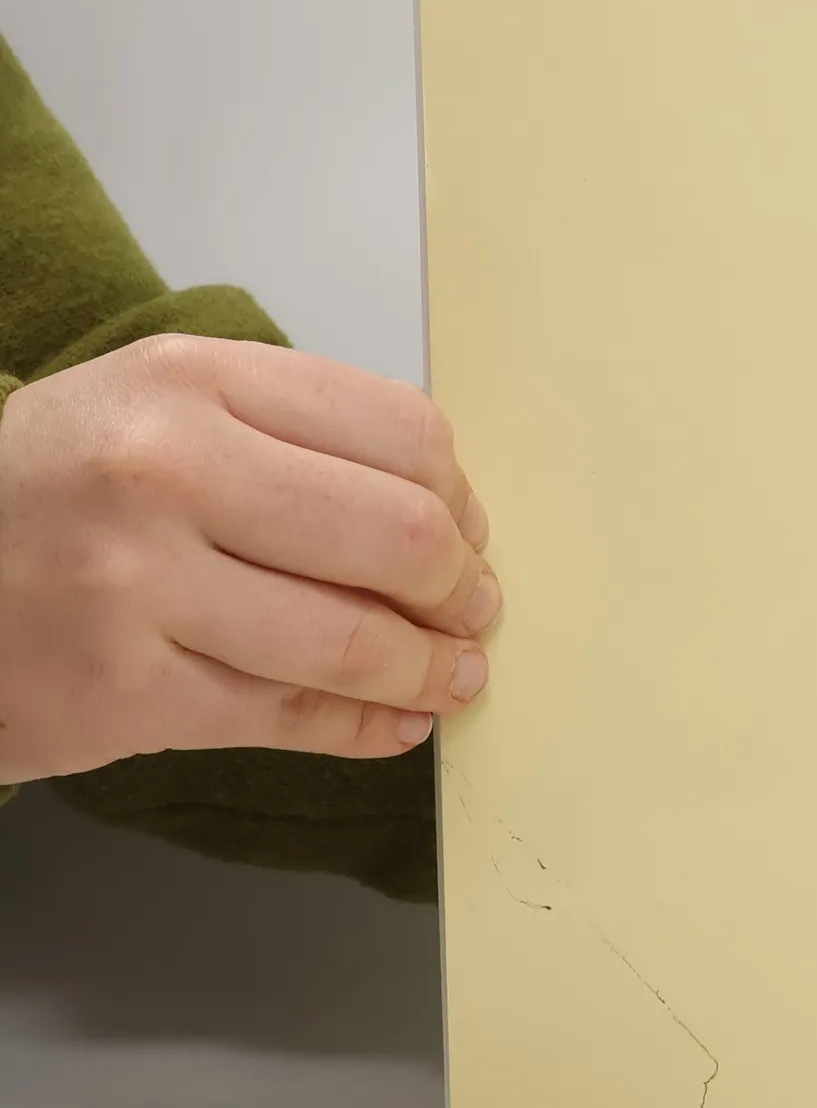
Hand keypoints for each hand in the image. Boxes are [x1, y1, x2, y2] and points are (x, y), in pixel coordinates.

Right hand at [0, 335, 500, 782]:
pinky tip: (399, 721)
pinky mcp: (120, 693)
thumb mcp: (157, 409)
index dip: (459, 497)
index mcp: (192, 380)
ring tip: (451, 673)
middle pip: (398, 537)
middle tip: (471, 611)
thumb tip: (448, 518)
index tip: (465, 533)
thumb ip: (294, 438)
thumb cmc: (52, 489)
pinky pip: (289, 717)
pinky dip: (368, 727)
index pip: (403, 434)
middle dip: (459, 589)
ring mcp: (136, 586)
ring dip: (431, 669)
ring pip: (354, 641)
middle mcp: (164, 472)